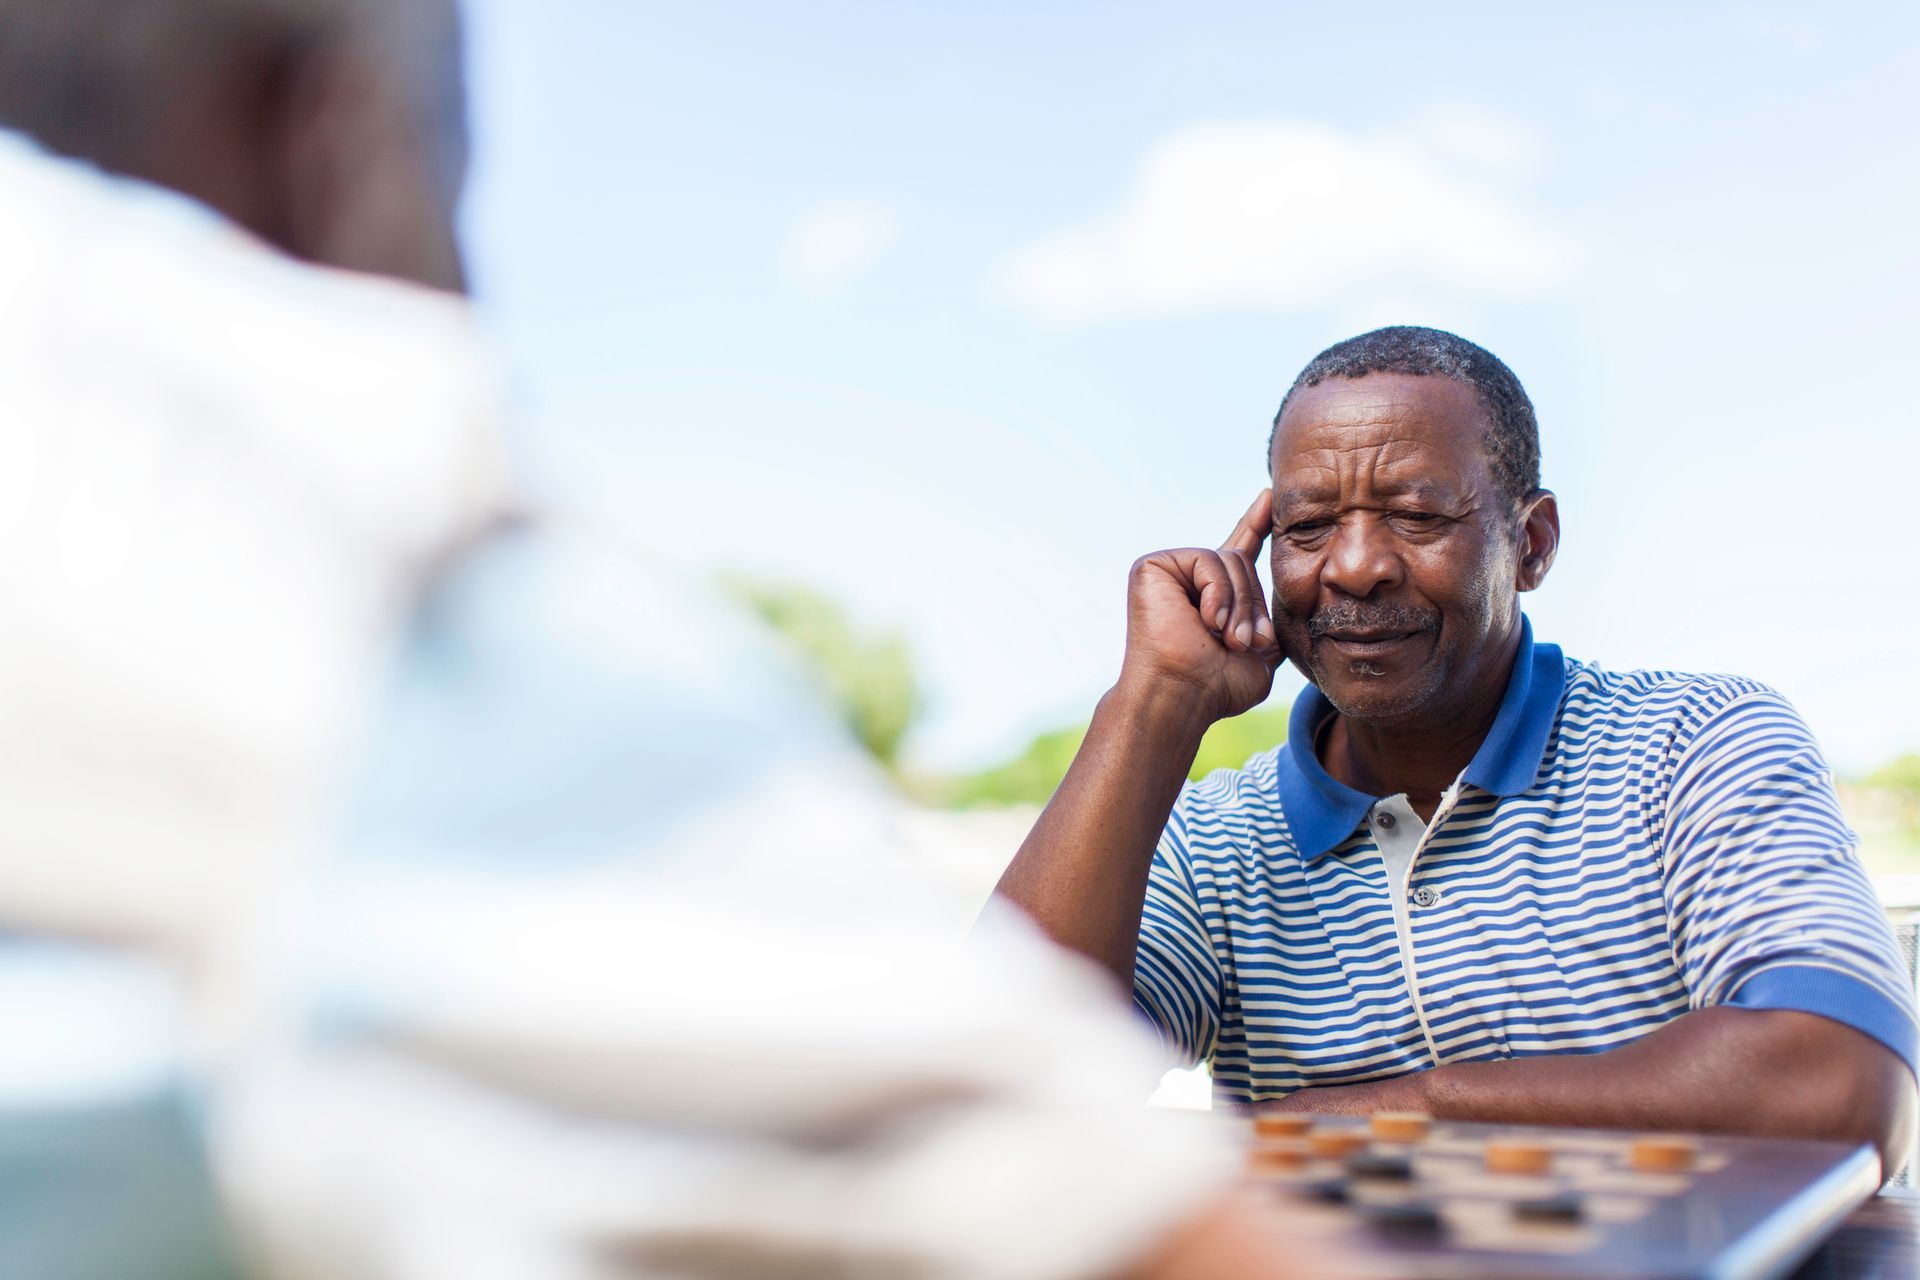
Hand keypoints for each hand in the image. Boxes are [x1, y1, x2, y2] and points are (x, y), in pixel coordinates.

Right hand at [1118, 489, 1284, 724]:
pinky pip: (1208, 560)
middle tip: (1245, 643)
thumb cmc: (1218, 687)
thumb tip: (1294, 590)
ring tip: (1227, 639)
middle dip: (1253, 605)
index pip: (1238, 551)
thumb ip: (1271, 618)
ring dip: (1238, 606)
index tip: (1269, 499)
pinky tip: (1206, 620)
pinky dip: (1217, 593)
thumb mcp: (1261, 651)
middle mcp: (1188, 579)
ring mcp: (1169, 571)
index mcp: (1213, 595)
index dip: (1255, 525)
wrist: (1183, 697)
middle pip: (1242, 562)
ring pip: (1228, 560)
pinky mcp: (1153, 566)